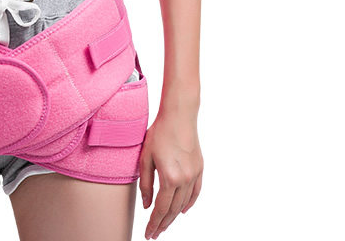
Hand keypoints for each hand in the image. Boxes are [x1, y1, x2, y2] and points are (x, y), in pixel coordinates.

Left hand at [138, 107, 202, 238]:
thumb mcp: (145, 157)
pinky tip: (183, 210)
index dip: (154, 223)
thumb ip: (145, 183)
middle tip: (154, 233)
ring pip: (184, 204)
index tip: (148, 234)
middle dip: (163, 224)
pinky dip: (189, 203)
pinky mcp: (200, 168)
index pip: (161, 209)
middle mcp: (184, 180)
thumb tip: (146, 205)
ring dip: (174, 216)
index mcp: (169, 178)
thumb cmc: (159, 133)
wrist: (179, 116)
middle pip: (173, 210)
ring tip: (165, 224)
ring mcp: (194, 175)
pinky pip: (196, 192)